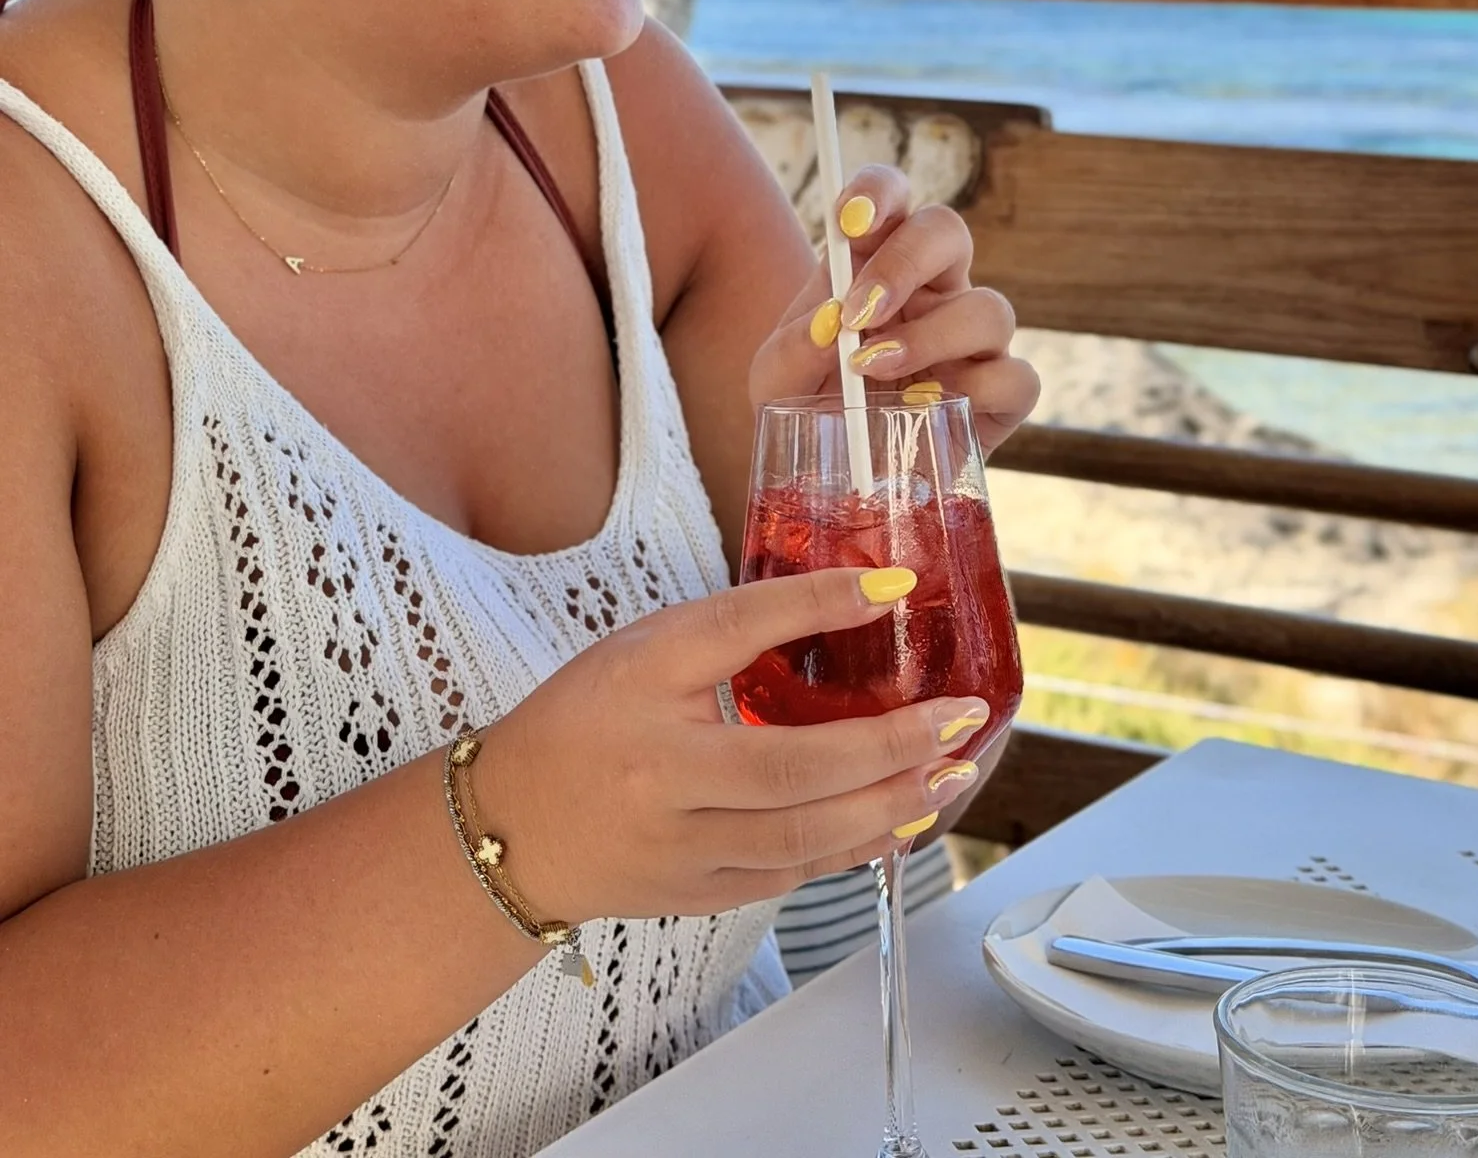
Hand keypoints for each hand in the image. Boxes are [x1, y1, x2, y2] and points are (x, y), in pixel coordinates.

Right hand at [479, 569, 991, 923]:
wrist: (511, 828)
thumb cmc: (583, 722)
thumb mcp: (648, 650)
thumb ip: (742, 625)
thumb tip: (855, 594)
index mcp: (644, 700)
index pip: (737, 637)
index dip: (817, 606)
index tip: (894, 586)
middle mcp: (665, 786)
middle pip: (792, 772)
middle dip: (890, 747)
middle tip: (958, 716)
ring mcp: (685, 854)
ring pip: (805, 842)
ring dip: (891, 806)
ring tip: (951, 772)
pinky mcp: (703, 897)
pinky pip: (795, 876)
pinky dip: (855, 847)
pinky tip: (900, 816)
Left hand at [748, 166, 1039, 460]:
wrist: (837, 477)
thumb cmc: (810, 409)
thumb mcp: (775, 382)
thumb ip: (792, 350)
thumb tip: (830, 323)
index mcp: (875, 263)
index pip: (891, 197)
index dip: (878, 192)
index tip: (849, 220)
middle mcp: (933, 289)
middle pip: (948, 231)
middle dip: (904, 262)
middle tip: (859, 311)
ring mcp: (973, 341)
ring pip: (990, 307)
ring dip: (931, 337)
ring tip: (875, 370)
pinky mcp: (1001, 395)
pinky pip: (1018, 377)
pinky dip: (978, 392)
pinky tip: (928, 412)